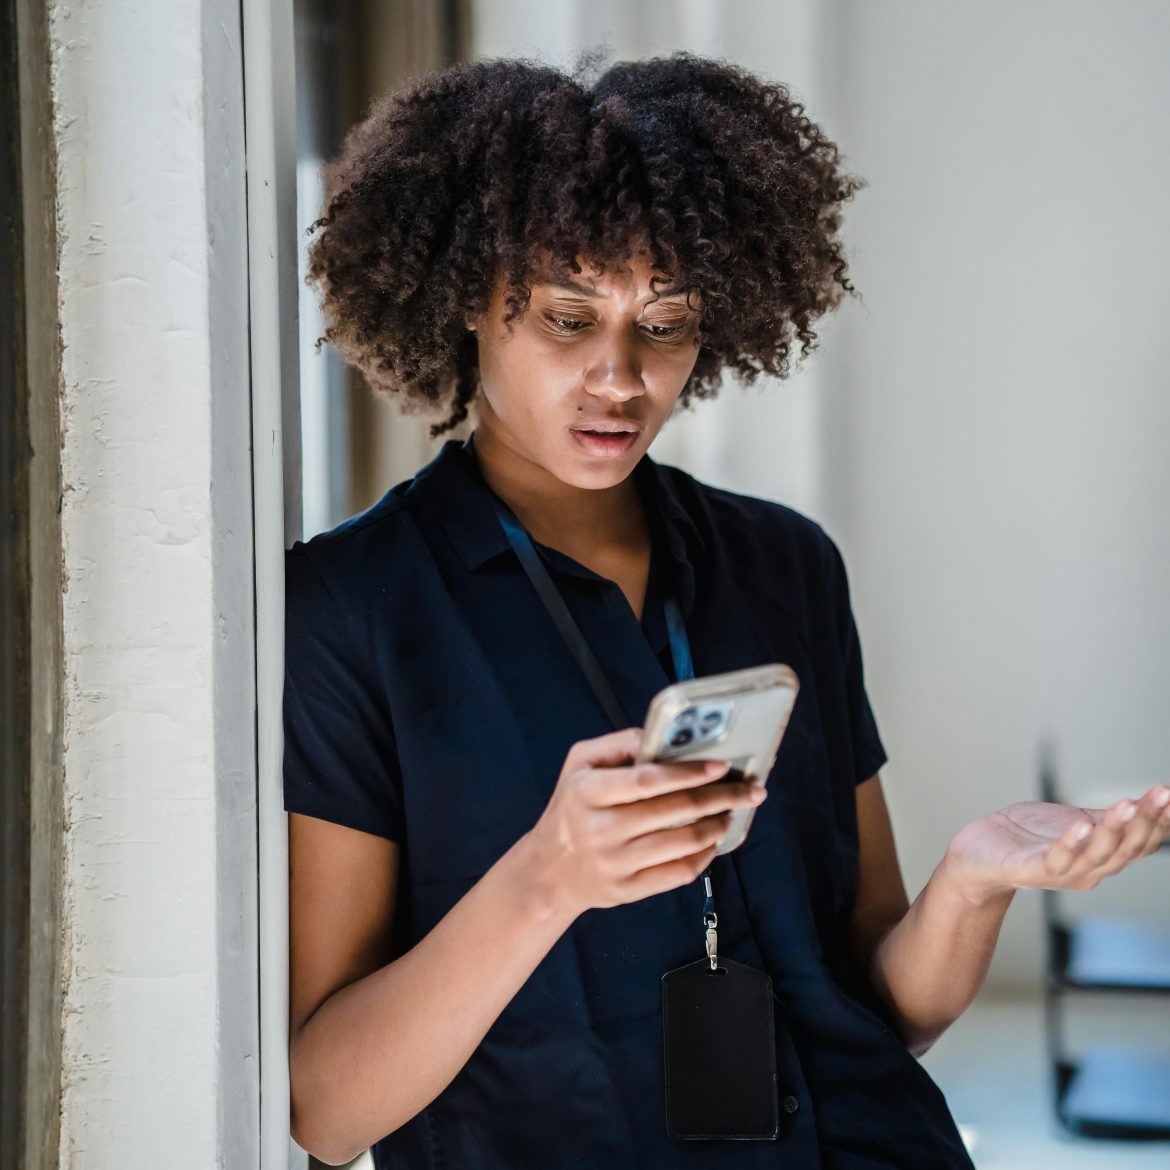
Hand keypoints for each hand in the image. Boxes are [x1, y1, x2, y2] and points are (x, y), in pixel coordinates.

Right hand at [522, 725, 767, 916]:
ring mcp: (615, 863)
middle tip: (750, 790)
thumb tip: (662, 736)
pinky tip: (713, 841)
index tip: (721, 766)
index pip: (646, 780)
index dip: (688, 772)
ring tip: (732, 813)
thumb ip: (619, 745)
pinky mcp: (627, 890)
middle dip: (720, 798)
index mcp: (587, 791)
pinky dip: (704, 856)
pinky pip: (678, 873)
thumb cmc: (571, 806)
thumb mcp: (579, 764)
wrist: (549, 870)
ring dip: (717, 826)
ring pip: (682, 843)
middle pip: (673, 811)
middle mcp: (600, 829)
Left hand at [942, 783, 1169, 904]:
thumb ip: (1107, 818)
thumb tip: (1150, 802)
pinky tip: (1081, 825)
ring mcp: (1061, 873)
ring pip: (1097, 854)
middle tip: (1163, 794)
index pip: (1141, 841)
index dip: (1161, 820)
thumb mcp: (1075, 822)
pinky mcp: (1029, 870)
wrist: (977, 856)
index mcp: (1102, 857)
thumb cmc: (1027, 838)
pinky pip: (1055, 860)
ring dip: (1114, 830)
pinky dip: (1070, 844)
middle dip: (1148, 820)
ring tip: (1128, 804)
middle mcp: (1089, 870)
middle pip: (1127, 847)